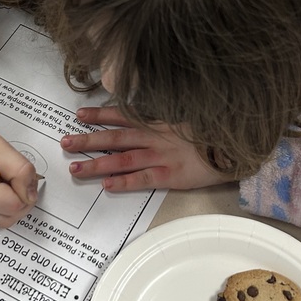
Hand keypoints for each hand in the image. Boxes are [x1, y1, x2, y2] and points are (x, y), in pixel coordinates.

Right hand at [0, 93, 37, 226]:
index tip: (22, 175)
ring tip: (0, 178)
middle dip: (18, 201)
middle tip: (15, 177)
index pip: (12, 206)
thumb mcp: (2, 149)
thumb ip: (23, 174)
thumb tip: (31, 197)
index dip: (25, 192)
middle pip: (5, 219)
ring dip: (7, 203)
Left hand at [60, 107, 228, 191]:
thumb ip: (165, 120)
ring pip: (123, 159)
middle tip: (65, 142)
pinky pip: (143, 179)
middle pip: (115, 138)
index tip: (79, 114)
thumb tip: (143, 120)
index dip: (100, 115)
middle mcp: (155, 137)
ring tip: (76, 168)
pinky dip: (124, 182)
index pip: (123, 117)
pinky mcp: (170, 175)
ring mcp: (161, 157)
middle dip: (88, 140)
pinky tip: (107, 185)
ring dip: (97, 163)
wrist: (235, 148)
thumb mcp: (187, 119)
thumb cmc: (213, 135)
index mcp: (159, 123)